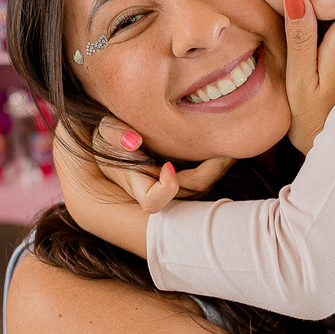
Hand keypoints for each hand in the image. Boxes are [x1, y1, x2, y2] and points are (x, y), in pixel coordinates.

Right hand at [92, 116, 234, 213]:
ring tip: (229, 146)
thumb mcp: (105, 131)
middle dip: (209, 173)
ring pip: (200, 188)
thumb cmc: (110, 139)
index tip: (168, 166)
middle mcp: (157, 190)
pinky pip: (203, 180)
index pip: (153, 202)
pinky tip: (222, 148)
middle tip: (225, 152)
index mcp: (136, 184)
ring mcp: (172, 189)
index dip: (166, 189)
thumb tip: (134, 141)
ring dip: (216, 169)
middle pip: (190, 192)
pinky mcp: (183, 183)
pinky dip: (214, 166)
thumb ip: (114, 133)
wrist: (114, 147)